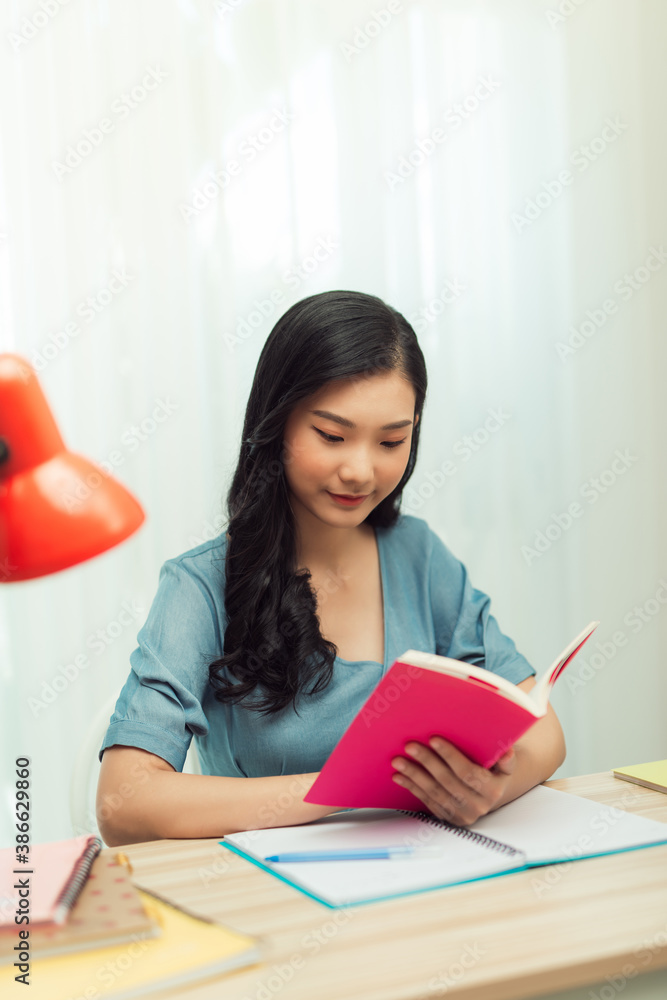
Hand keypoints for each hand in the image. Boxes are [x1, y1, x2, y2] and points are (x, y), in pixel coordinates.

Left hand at [391, 737, 515, 824]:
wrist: (490, 794)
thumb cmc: (493, 771)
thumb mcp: (505, 765)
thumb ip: (506, 758)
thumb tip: (506, 751)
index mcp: (492, 790)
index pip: (467, 772)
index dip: (449, 755)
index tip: (433, 739)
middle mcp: (477, 806)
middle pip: (447, 781)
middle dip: (427, 762)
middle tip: (410, 746)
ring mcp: (461, 815)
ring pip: (434, 793)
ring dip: (414, 775)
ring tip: (398, 760)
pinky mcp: (448, 819)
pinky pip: (426, 802)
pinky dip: (412, 787)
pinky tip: (400, 776)